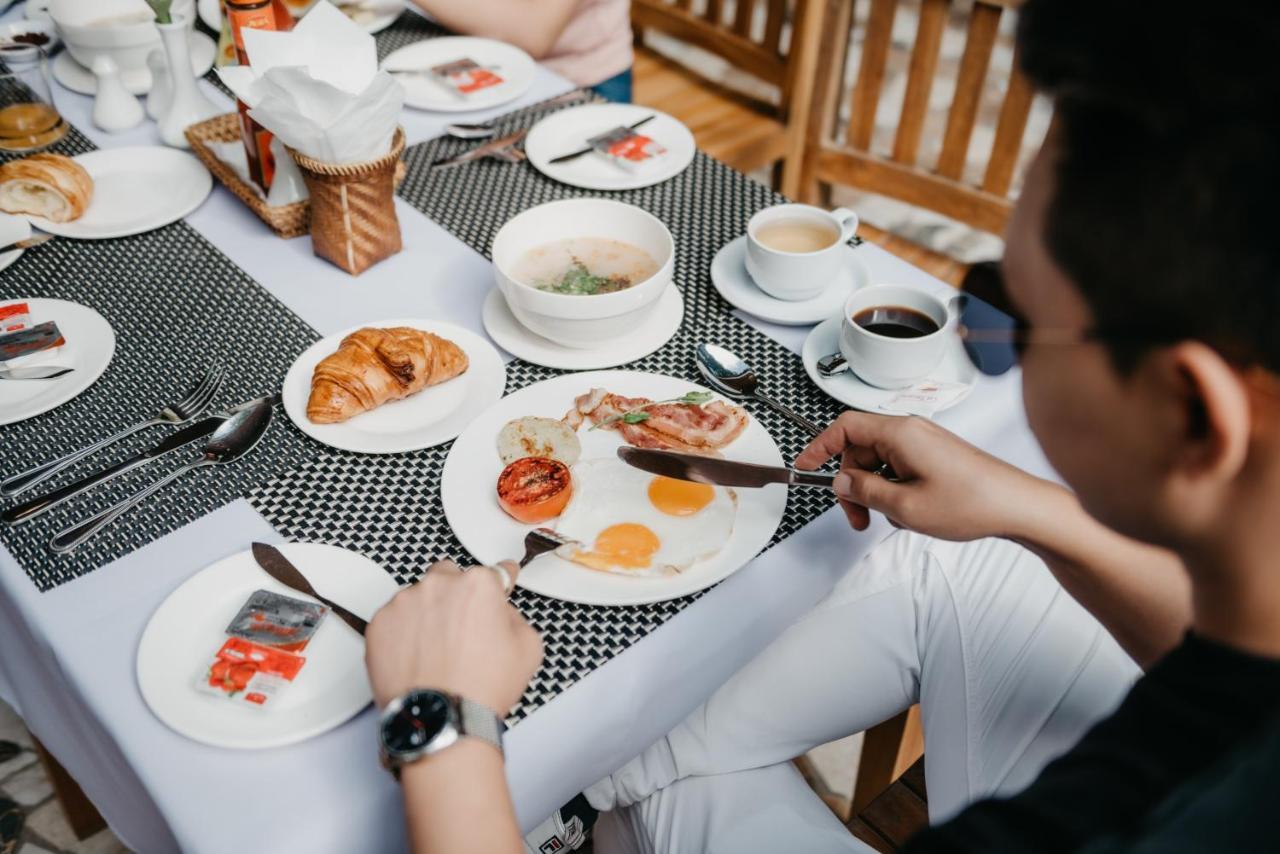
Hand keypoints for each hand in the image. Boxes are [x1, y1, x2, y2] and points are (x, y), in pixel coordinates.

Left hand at [365, 560, 543, 713]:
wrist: (441, 720)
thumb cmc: (480, 688)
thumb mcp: (528, 648)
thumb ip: (515, 616)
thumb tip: (502, 612)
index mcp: (478, 585)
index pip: (496, 571)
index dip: (502, 580)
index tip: (502, 581)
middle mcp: (438, 586)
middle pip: (450, 577)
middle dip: (457, 595)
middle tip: (462, 628)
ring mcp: (404, 603)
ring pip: (418, 598)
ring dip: (427, 614)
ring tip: (436, 651)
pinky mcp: (379, 624)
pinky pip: (394, 621)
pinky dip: (403, 634)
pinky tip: (416, 658)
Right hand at [795, 412, 1049, 540]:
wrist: (1018, 506)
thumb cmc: (972, 502)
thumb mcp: (904, 505)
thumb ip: (864, 490)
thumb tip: (840, 480)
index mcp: (900, 433)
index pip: (844, 427)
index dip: (819, 447)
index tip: (805, 467)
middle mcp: (911, 431)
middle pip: (859, 449)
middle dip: (851, 483)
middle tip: (857, 516)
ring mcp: (924, 443)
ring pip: (878, 461)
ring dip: (874, 490)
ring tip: (888, 518)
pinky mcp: (934, 456)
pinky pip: (898, 466)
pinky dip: (893, 488)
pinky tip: (908, 512)